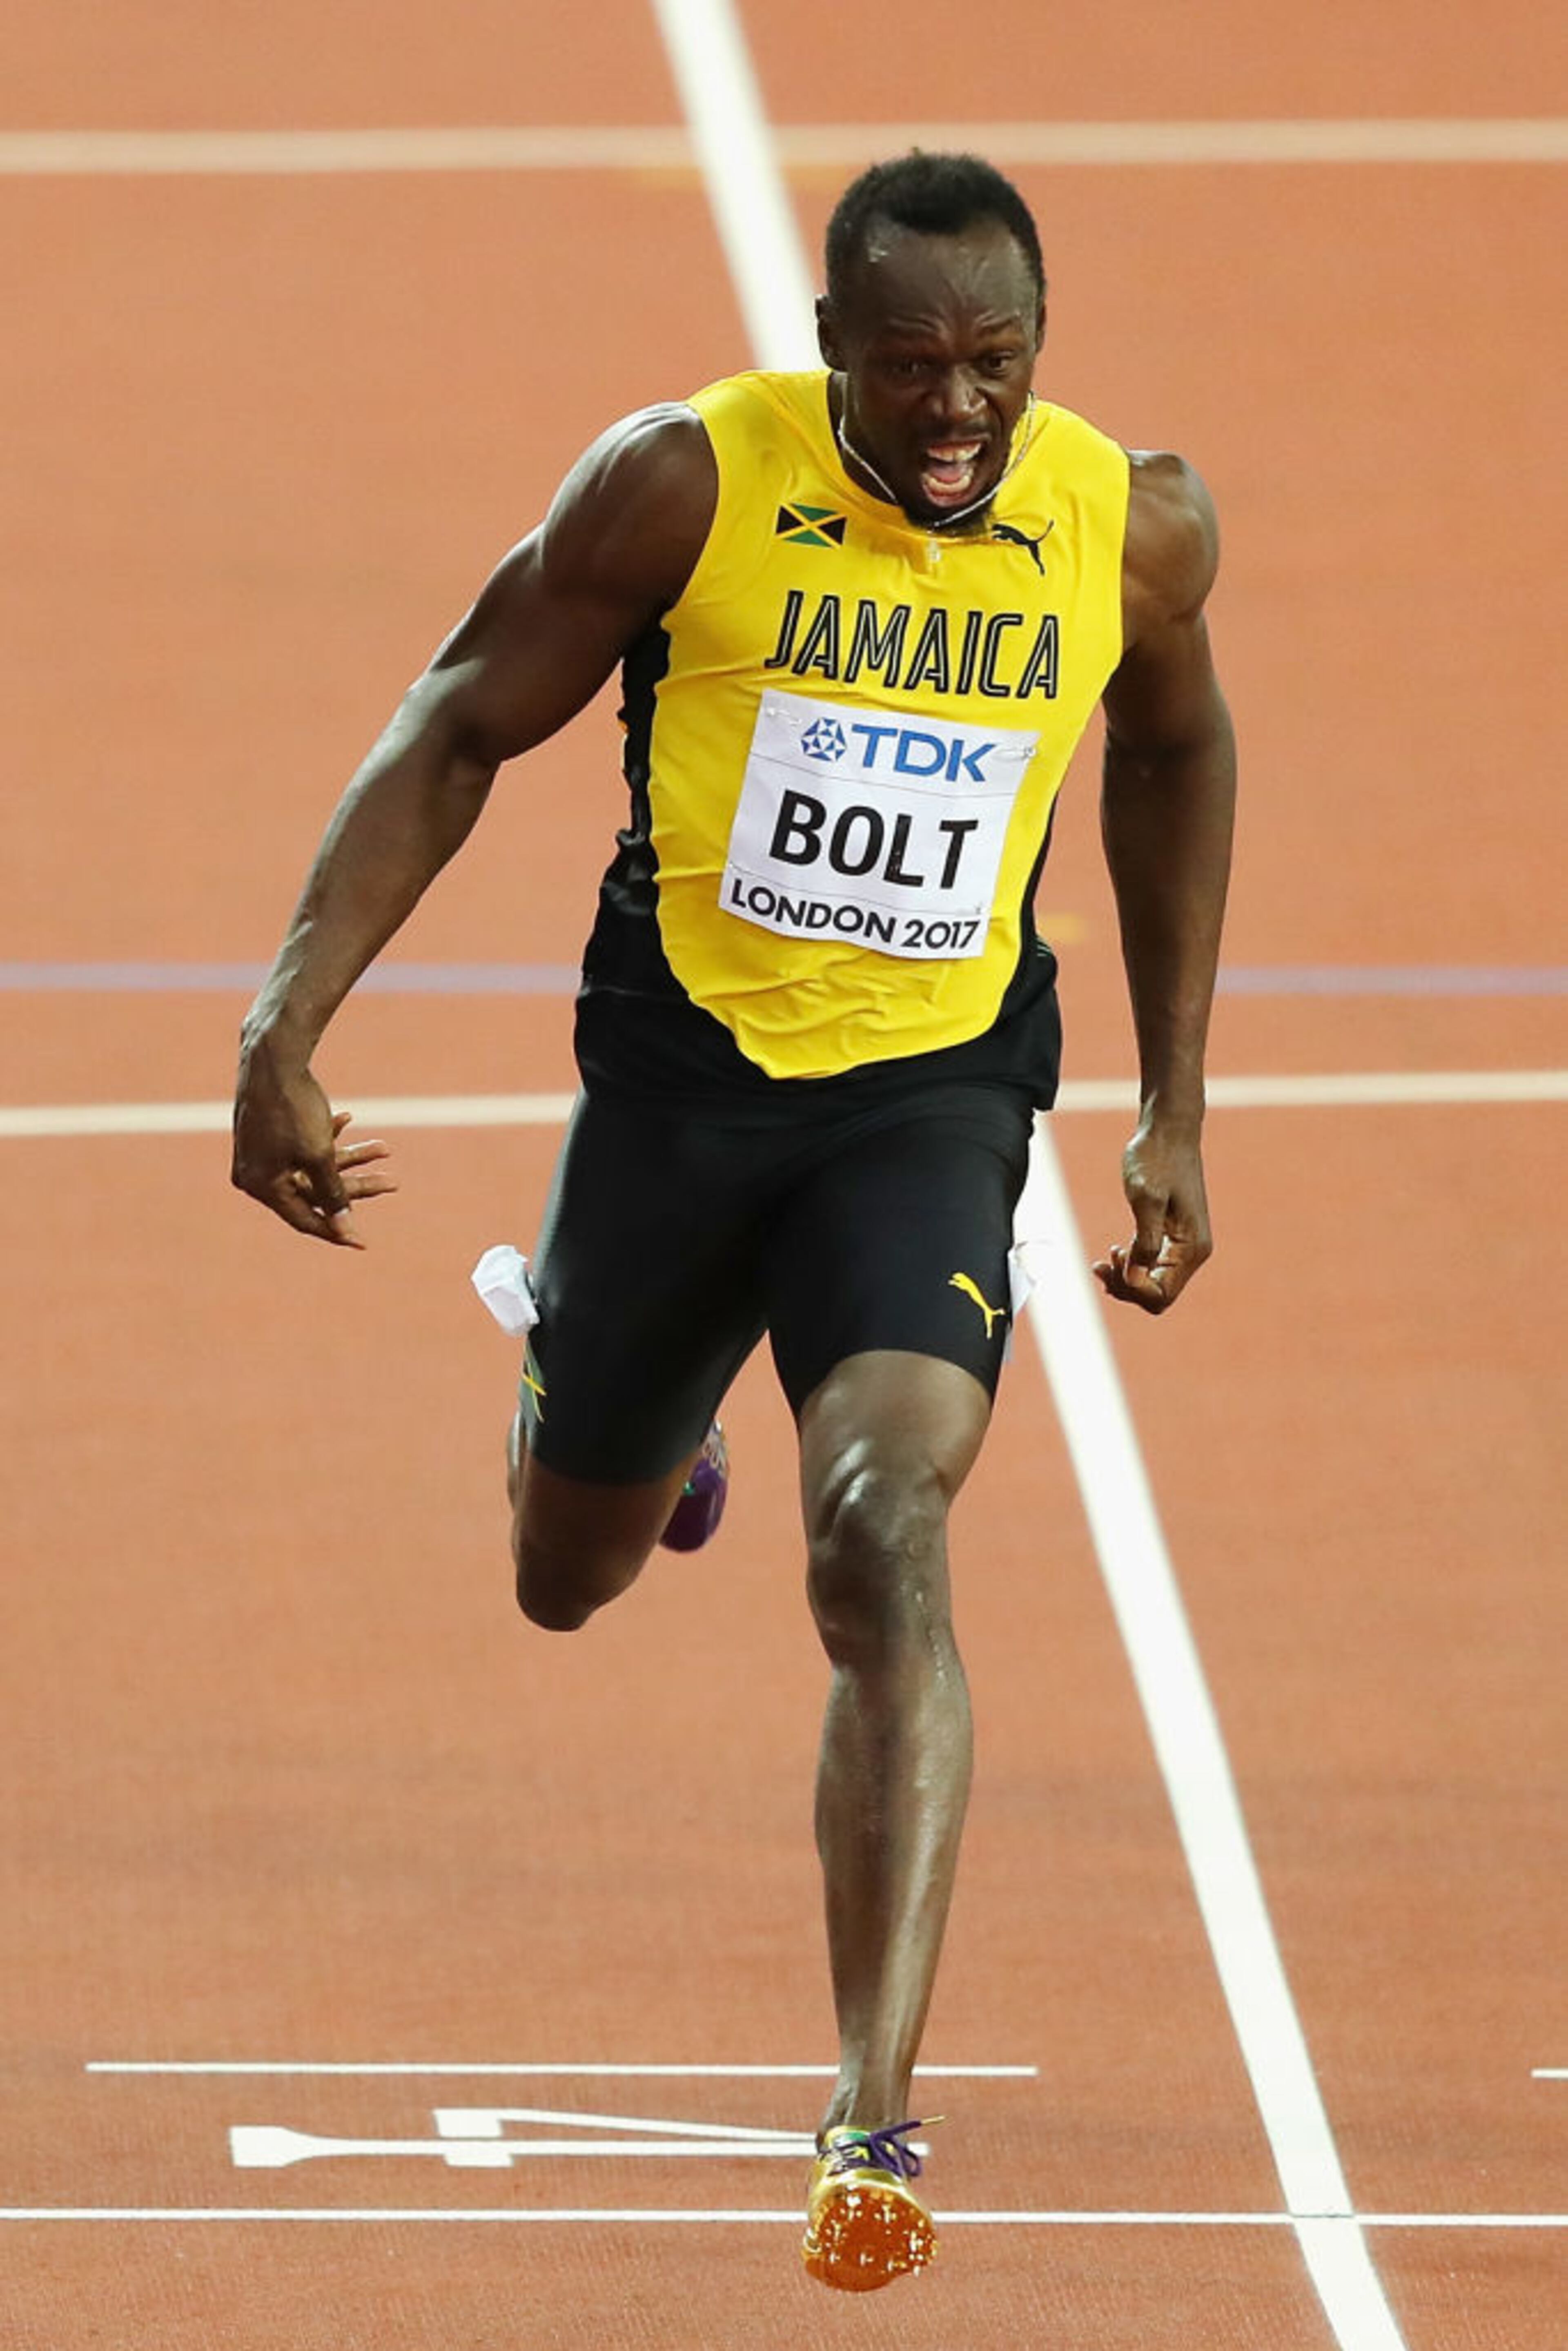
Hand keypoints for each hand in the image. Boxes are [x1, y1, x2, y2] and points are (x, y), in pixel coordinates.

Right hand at [231, 1047, 395, 1246]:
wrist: (273, 1055)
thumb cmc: (294, 1108)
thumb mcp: (318, 1156)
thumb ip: (331, 1194)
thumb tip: (344, 1227)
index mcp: (261, 1187)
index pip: (304, 1220)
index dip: (336, 1230)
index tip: (364, 1242)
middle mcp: (256, 1174)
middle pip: (314, 1192)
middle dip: (355, 1186)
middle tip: (392, 1182)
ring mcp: (260, 1151)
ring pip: (314, 1165)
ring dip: (351, 1157)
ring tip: (384, 1147)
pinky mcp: (268, 1131)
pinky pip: (302, 1143)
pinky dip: (327, 1134)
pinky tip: (348, 1118)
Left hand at [1092, 1120, 1211, 1314]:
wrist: (1168, 1131)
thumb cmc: (1157, 1158)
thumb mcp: (1146, 1198)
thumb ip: (1144, 1241)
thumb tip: (1136, 1279)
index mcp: (1192, 1247)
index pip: (1161, 1294)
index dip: (1132, 1289)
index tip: (1111, 1262)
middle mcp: (1193, 1252)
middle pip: (1157, 1295)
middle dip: (1126, 1287)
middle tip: (1100, 1266)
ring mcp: (1184, 1246)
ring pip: (1153, 1283)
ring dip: (1126, 1279)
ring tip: (1104, 1260)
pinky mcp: (1173, 1237)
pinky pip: (1152, 1267)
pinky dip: (1131, 1267)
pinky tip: (1115, 1252)